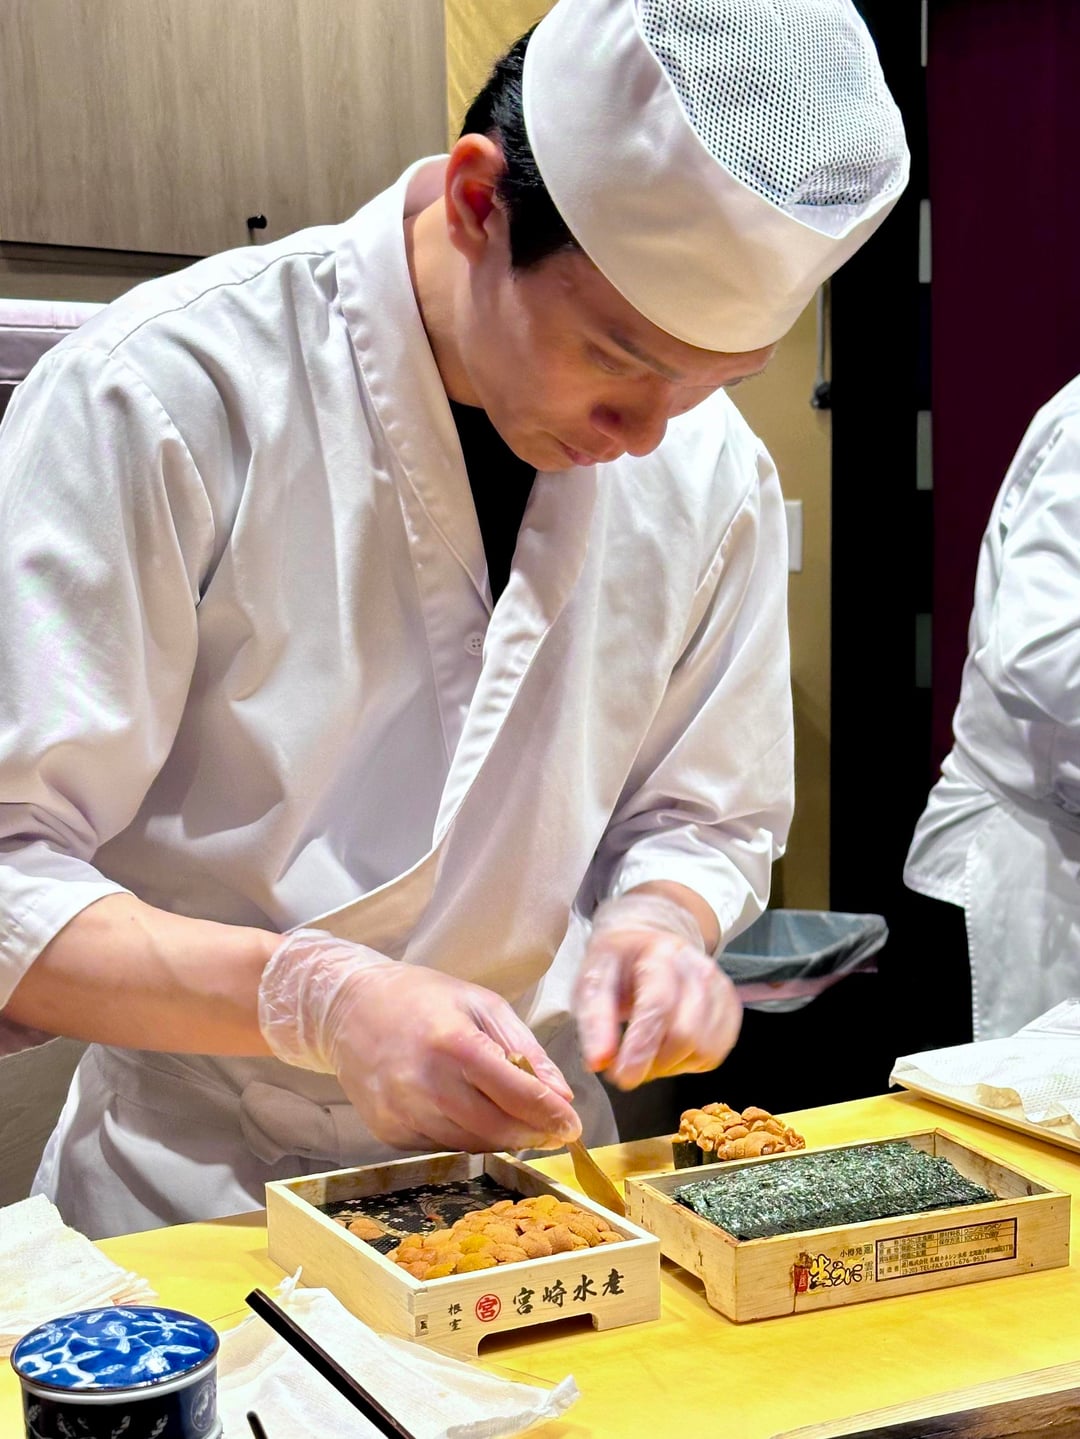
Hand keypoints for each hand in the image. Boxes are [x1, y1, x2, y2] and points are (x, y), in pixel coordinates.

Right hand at [258, 929, 580, 1152]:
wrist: (349, 1007)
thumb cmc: (422, 998)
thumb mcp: (482, 1004)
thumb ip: (525, 1050)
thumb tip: (562, 1095)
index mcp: (454, 1043)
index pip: (516, 1093)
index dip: (550, 1115)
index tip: (572, 1126)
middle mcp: (426, 1084)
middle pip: (496, 1129)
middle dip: (533, 1135)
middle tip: (555, 1132)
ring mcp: (402, 1112)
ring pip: (470, 1145)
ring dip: (502, 1140)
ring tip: (518, 1123)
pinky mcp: (387, 1131)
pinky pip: (441, 1147)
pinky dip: (466, 1138)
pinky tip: (472, 1117)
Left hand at [575, 892, 742, 1088]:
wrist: (649, 942)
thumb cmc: (618, 965)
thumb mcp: (592, 982)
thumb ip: (594, 1020)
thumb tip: (599, 1062)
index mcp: (661, 954)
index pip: (658, 1006)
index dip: (641, 1047)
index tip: (623, 1078)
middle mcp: (698, 968)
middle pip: (686, 1033)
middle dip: (654, 1063)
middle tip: (627, 1067)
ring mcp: (720, 987)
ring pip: (704, 1049)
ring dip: (671, 1065)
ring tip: (646, 1054)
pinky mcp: (731, 1008)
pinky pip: (715, 1053)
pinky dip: (690, 1062)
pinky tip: (668, 1050)